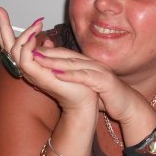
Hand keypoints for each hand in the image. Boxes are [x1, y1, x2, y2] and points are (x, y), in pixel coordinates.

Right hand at [0, 5, 98, 113]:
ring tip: (36, 24)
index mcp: (31, 63)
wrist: (83, 97)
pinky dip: (27, 47)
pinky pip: (25, 60)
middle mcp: (27, 68)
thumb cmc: (74, 80)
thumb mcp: (59, 59)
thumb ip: (49, 50)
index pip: (12, 44)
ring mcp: (31, 73)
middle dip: (2, 26)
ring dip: (24, 34)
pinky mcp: (38, 76)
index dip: (5, 30)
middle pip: (7, 46)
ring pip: (15, 50)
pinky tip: (34, 38)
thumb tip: (45, 39)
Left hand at [30, 46, 146, 123]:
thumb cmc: (107, 96)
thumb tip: (54, 76)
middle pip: (66, 55)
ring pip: (73, 63)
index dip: (46, 52)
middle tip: (28, 49)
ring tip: (37, 59)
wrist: (127, 105)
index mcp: (86, 64)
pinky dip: (71, 75)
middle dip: (46, 52)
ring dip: (55, 61)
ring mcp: (98, 71)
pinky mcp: (104, 82)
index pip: (63, 55)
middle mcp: (92, 64)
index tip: (28, 51)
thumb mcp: (87, 86)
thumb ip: (72, 79)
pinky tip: (58, 74)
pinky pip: (85, 77)